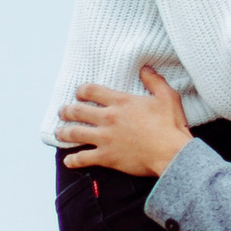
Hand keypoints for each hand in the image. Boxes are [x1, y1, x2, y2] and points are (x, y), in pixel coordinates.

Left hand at [56, 66, 194, 177]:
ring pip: (75, 133)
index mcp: (121, 102)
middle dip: (67, 110)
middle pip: (78, 111)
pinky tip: (68, 160)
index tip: (78, 93)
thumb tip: (146, 69)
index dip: (82, 91)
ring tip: (58, 132)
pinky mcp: (106, 156)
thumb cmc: (170, 126)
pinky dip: (73, 160)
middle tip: (62, 111)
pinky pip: (83, 158)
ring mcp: (105, 138)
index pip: (92, 91)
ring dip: (64, 132)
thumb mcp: (167, 97)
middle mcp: (108, 118)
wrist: (171, 153)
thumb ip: (155, 81)